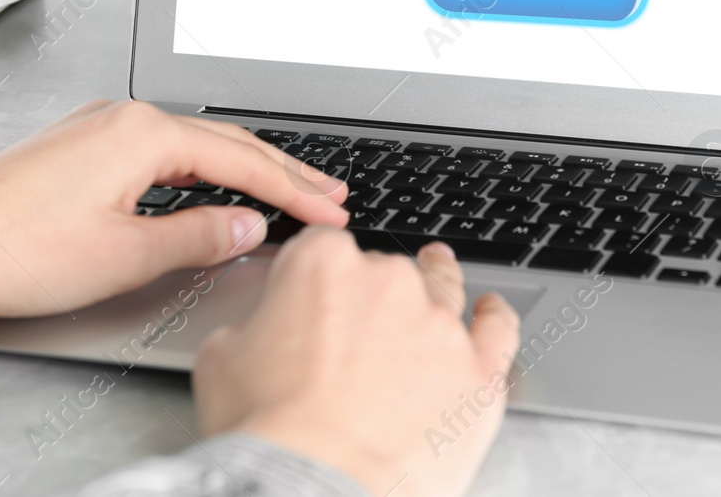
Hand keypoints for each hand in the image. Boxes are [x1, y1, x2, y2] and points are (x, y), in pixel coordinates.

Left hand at [0, 100, 348, 324]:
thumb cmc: (13, 252)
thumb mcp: (123, 256)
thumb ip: (198, 238)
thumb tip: (250, 226)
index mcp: (143, 134)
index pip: (243, 162)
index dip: (294, 192)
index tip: (331, 213)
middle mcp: (124, 118)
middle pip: (226, 143)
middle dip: (283, 171)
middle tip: (330, 194)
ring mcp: (99, 128)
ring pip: (195, 145)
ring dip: (246, 169)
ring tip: (289, 190)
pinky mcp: (81, 148)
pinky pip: (163, 151)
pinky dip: (204, 170)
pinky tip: (216, 187)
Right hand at [194, 228, 520, 496]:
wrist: (315, 489)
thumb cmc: (267, 431)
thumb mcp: (222, 358)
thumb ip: (254, 322)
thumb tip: (265, 327)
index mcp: (323, 265)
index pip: (324, 247)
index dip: (318, 273)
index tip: (316, 293)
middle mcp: (388, 282)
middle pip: (385, 270)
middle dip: (372, 295)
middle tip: (358, 332)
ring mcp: (439, 325)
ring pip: (443, 289)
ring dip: (438, 286)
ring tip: (438, 281)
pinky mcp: (478, 371)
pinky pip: (499, 329)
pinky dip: (495, 317)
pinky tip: (490, 312)